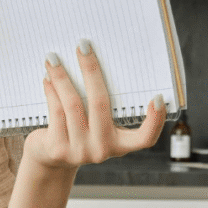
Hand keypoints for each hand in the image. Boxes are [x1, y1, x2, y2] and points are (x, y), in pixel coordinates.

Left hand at [23, 41, 166, 169]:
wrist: (51, 161)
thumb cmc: (79, 133)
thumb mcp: (97, 125)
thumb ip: (101, 105)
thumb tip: (93, 60)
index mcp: (120, 144)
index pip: (145, 138)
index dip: (155, 121)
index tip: (158, 97)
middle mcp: (103, 149)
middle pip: (100, 104)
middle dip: (91, 70)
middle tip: (83, 46)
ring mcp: (80, 151)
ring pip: (72, 104)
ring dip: (62, 77)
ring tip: (53, 58)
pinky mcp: (58, 148)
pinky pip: (56, 111)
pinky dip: (52, 91)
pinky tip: (48, 77)